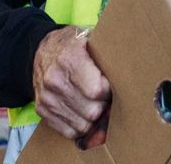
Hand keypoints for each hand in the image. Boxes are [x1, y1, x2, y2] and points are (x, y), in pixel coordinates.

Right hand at [33, 26, 111, 142]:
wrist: (42, 49)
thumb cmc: (73, 45)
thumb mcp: (91, 39)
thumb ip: (108, 55)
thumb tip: (128, 75)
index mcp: (69, 59)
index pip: (97, 91)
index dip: (108, 91)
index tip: (108, 84)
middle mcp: (54, 79)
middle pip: (92, 112)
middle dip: (102, 106)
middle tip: (102, 96)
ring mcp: (46, 97)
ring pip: (82, 125)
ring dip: (92, 118)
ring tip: (92, 103)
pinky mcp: (42, 109)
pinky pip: (69, 132)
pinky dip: (78, 125)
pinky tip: (81, 111)